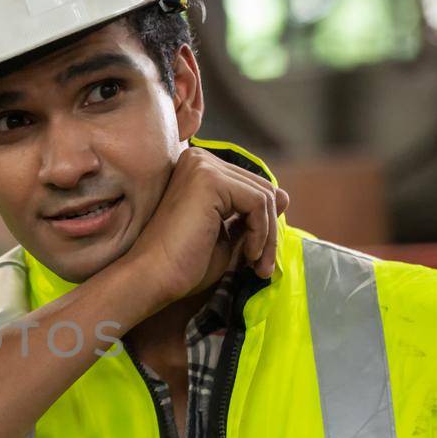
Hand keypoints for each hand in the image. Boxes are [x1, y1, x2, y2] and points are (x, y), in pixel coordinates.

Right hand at [106, 146, 289, 318]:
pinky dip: (263, 232)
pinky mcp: (209, 179)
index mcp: (198, 170)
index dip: (263, 224)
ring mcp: (203, 166)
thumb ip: (251, 216)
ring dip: (268, 235)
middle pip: (261, 188)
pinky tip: (249, 255)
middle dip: (269, 230)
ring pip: (264, 195)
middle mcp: (198, 159)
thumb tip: (284, 195)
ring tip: (258, 265)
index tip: (259, 259)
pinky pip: (259, 202)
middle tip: (263, 267)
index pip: (250, 187)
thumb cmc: (182, 264)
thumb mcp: (227, 236)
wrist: (152, 278)